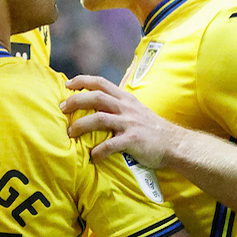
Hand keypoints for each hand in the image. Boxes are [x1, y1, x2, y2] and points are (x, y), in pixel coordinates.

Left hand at [62, 74, 188, 170]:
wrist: (174, 143)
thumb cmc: (151, 129)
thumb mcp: (135, 110)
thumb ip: (118, 106)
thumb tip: (96, 105)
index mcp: (126, 99)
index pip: (101, 83)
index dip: (83, 81)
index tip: (67, 84)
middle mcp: (126, 108)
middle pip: (97, 98)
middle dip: (76, 101)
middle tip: (62, 109)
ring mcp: (130, 123)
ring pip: (100, 119)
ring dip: (81, 125)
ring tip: (70, 133)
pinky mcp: (133, 140)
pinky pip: (111, 145)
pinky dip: (99, 151)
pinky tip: (92, 156)